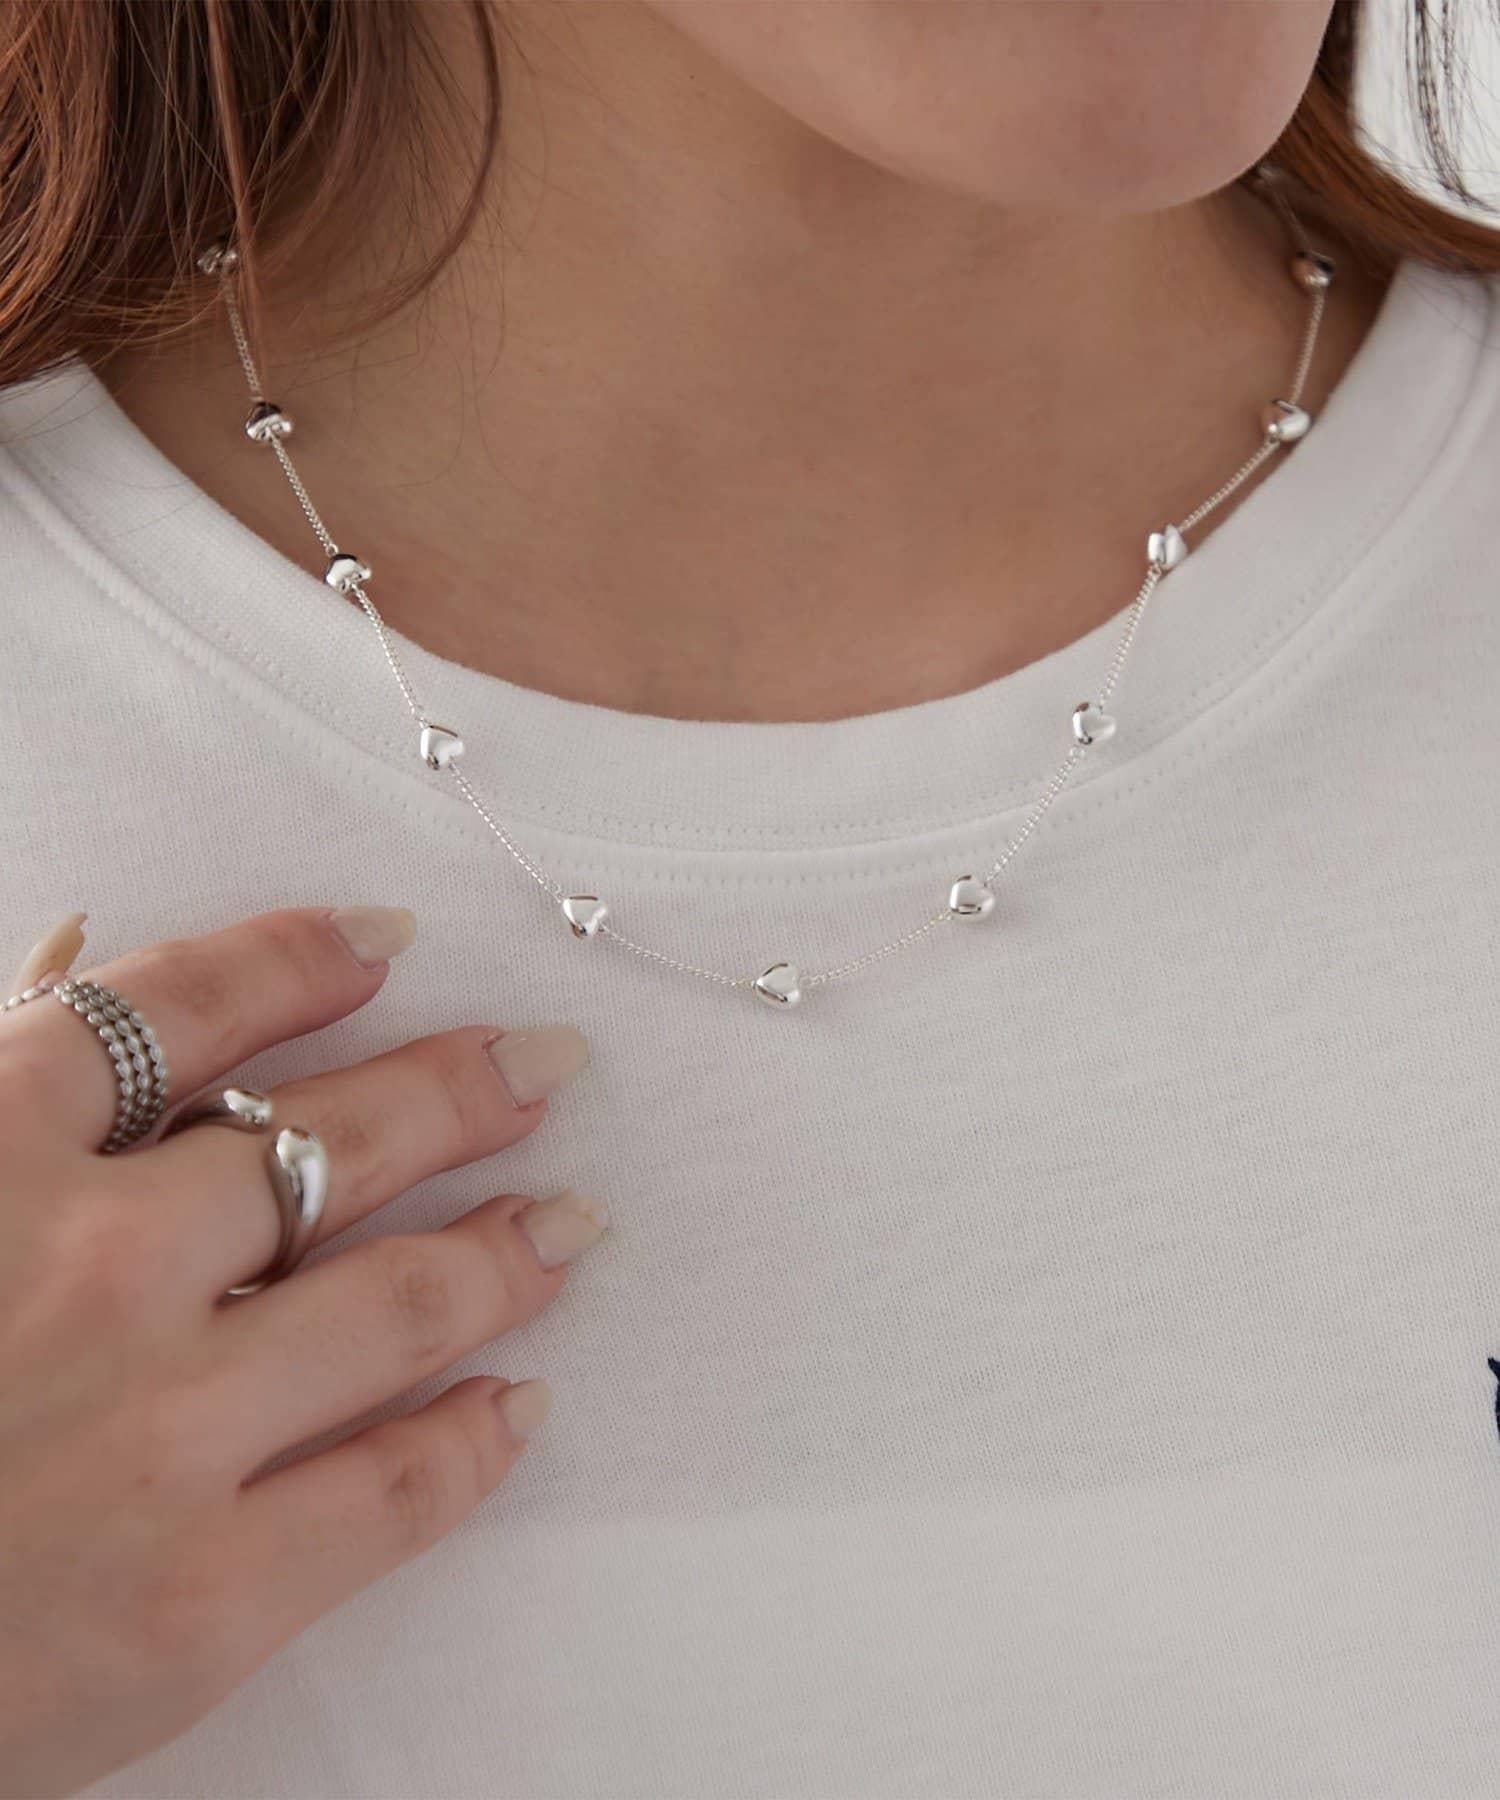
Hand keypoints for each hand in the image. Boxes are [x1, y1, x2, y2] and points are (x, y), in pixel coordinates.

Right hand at [0, 905, 602, 1797]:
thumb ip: (2, 1106)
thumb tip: (80, 972)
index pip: (184, 1006)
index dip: (301, 960)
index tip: (387, 939)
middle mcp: (93, 1270)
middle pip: (332, 1141)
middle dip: (460, 1090)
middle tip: (547, 1063)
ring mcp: (159, 1433)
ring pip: (398, 1302)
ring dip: (505, 1251)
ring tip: (570, 1222)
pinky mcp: (198, 1599)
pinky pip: (389, 1493)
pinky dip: (472, 1443)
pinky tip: (519, 1406)